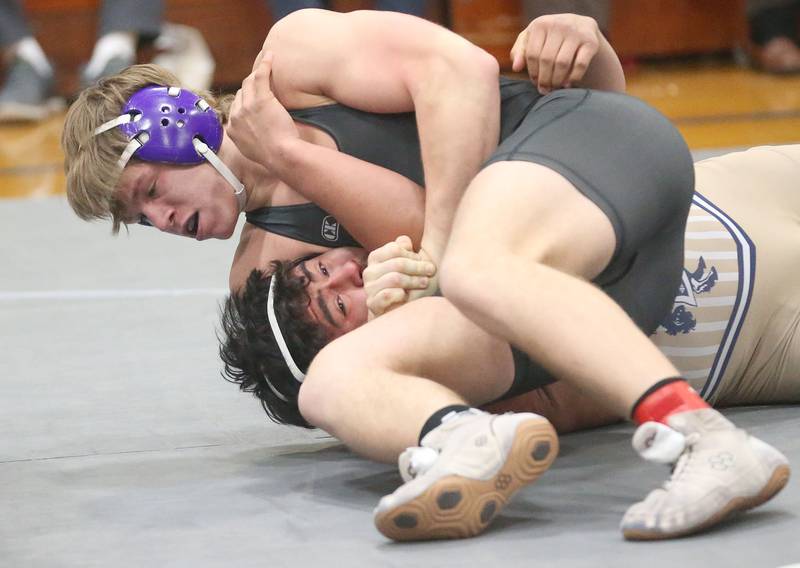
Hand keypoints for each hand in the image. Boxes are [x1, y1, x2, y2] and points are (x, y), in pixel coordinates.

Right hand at [227, 50, 298, 167]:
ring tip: (265, 66)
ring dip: (256, 74)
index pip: (235, 107)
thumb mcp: (252, 151)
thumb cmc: (272, 157)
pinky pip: (261, 76)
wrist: (280, 155)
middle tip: (262, 82)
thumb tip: (248, 139)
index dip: (244, 101)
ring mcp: (247, 105)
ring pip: (249, 83)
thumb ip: (246, 141)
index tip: (253, 100)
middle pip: (241, 93)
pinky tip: (270, 56)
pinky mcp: (261, 99)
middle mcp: (236, 114)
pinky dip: (265, 64)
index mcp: (232, 128)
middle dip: (250, 88)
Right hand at [364, 235, 436, 318]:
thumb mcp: (410, 263)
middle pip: (397, 263)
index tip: (425, 262)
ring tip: (424, 283)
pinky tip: (407, 296)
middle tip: (431, 270)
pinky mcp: (372, 304)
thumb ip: (406, 249)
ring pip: (394, 278)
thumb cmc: (408, 285)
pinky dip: (401, 294)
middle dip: (418, 267)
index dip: (413, 255)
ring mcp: (369, 288)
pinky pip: (387, 295)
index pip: (395, 249)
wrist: (399, 311)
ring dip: (414, 280)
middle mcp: (369, 271)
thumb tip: (405, 241)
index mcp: (376, 257)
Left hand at [510, 13, 601, 94]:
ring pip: (562, 63)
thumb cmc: (550, 38)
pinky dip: (573, 78)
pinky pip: (580, 65)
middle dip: (544, 79)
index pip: (532, 54)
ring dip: (557, 80)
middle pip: (546, 60)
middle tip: (544, 90)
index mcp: (541, 24)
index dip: (532, 72)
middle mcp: (559, 24)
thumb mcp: (532, 39)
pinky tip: (567, 84)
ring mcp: (576, 32)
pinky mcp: (591, 42)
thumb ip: (520, 52)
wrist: (581, 27)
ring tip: (554, 88)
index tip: (535, 82)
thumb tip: (516, 68)